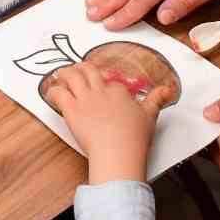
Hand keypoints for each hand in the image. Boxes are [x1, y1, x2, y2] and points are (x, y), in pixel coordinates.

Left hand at [50, 60, 175, 184]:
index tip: (101, 85)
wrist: (117, 152)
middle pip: (88, 70)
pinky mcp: (71, 109)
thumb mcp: (150, 116)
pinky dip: (53, 91)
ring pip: (70, 75)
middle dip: (81, 68)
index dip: (104, 82)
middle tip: (77, 69)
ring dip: (64, 73)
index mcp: (118, 90)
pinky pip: (58, 93)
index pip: (110, 81)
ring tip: (60, 75)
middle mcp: (100, 90)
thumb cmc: (134, 137)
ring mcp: (85, 98)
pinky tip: (51, 93)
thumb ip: (157, 99)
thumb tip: (168, 89)